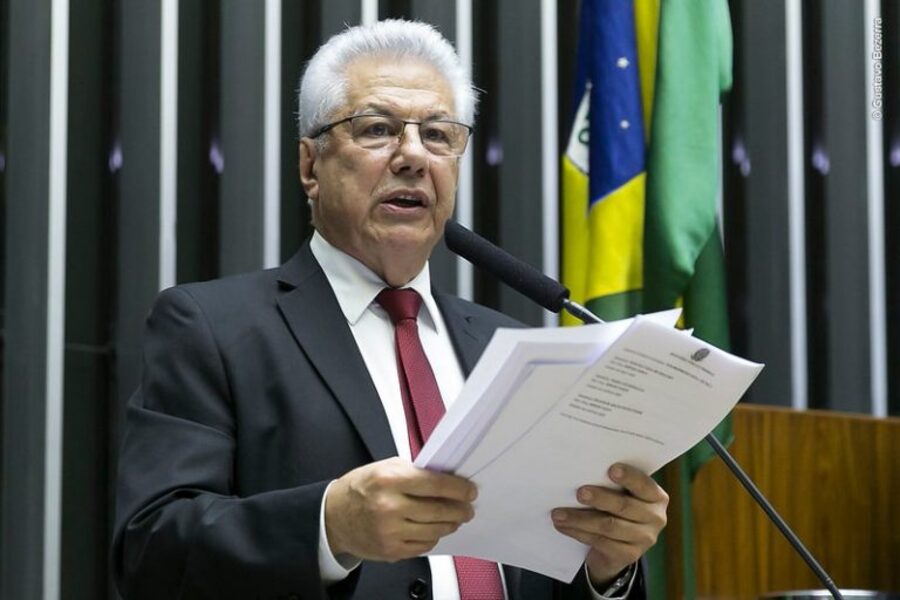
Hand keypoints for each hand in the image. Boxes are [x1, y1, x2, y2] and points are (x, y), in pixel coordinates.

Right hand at [325, 457, 476, 561]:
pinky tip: (434, 529)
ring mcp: (390, 532)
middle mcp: (389, 507)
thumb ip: (415, 472)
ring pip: (434, 530)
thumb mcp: (385, 467)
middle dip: (459, 509)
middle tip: (467, 508)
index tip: (470, 491)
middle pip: (438, 510)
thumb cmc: (361, 488)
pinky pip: (423, 545)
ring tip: (454, 518)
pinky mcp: (390, 551)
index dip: (458, 489)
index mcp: (389, 480)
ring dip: (450, 524)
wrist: (334, 516)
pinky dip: (432, 537)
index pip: (435, 484)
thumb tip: (446, 479)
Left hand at [551, 463, 667, 586]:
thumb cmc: (616, 509)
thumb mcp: (621, 495)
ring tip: (558, 514)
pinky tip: (563, 526)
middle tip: (579, 493)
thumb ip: (612, 485)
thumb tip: (583, 471)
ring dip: (579, 519)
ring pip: (608, 526)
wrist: (617, 547)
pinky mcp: (629, 555)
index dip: (629, 477)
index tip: (611, 469)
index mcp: (656, 497)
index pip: (644, 485)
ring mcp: (644, 539)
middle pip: (624, 506)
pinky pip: (599, 542)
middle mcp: (656, 518)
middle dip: (600, 498)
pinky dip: (578, 533)